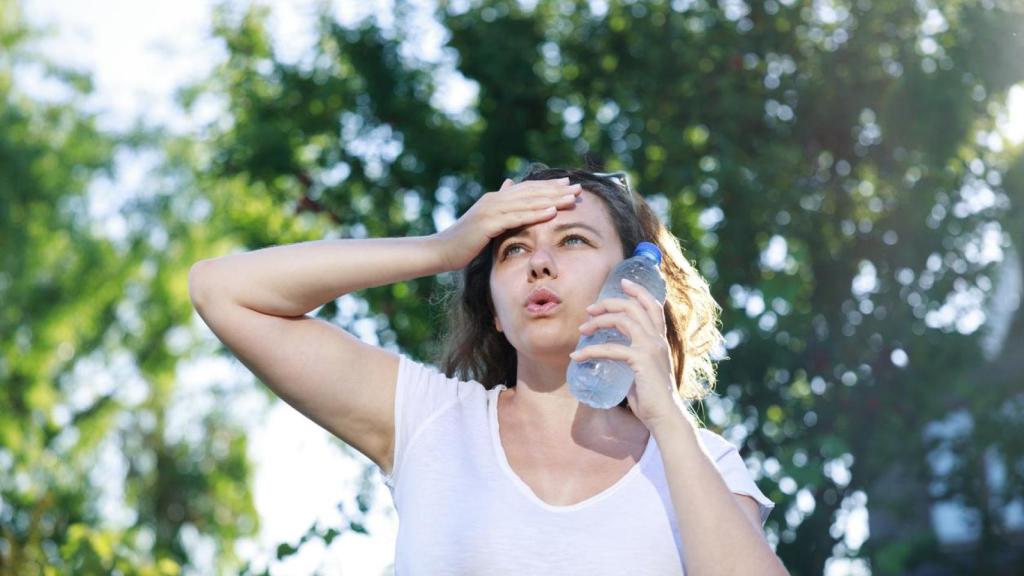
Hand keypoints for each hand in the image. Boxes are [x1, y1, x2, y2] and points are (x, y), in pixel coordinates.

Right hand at [432, 177, 581, 270]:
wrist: (440, 251)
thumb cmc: (462, 242)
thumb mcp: (484, 223)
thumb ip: (499, 208)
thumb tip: (509, 185)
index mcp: (495, 199)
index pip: (527, 190)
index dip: (548, 186)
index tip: (568, 184)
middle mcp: (494, 200)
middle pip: (531, 192)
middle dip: (556, 190)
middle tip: (578, 187)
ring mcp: (491, 210)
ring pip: (527, 202)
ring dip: (552, 199)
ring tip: (572, 198)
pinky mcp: (488, 223)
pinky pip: (517, 217)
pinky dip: (535, 214)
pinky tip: (552, 212)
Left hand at [569, 278, 689, 430]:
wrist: (665, 417)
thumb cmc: (653, 399)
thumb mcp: (644, 372)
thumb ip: (633, 360)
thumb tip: (613, 359)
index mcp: (660, 340)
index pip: (653, 306)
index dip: (638, 291)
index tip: (622, 282)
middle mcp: (657, 339)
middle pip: (634, 307)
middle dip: (610, 302)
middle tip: (590, 309)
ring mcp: (650, 348)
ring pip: (622, 320)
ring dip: (598, 321)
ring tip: (582, 329)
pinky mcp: (640, 360)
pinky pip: (611, 348)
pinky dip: (590, 351)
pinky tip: (576, 356)